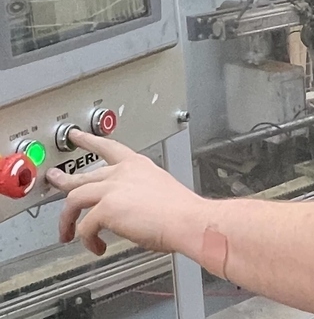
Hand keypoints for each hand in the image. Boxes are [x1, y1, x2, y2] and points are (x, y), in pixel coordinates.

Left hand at [45, 129, 206, 256]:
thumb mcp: (159, 192)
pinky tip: (96, 247)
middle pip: (83, 176)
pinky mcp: (106, 208)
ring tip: (65, 232)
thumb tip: (129, 212)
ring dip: (67, 220)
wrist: (188, 221)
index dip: (89, 141)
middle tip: (55, 179)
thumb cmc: (182, 212)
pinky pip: (85, 228)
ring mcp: (112, 189)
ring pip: (74, 199)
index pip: (108, 148)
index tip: (77, 136)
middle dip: (64, 180)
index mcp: (138, 166)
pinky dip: (88, 241)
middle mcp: (123, 173)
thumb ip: (138, 195)